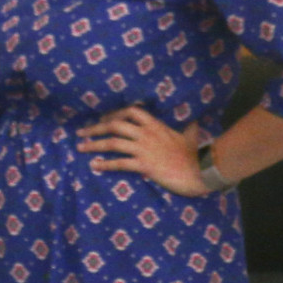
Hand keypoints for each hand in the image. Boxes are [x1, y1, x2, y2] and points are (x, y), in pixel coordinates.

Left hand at [82, 105, 211, 193]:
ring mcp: (144, 149)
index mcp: (156, 125)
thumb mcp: (191, 136)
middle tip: (82, 132)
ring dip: (94, 145)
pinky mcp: (144, 166)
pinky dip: (105, 164)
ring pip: (113, 143)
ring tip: (81, 147)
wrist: (201, 170)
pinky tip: (94, 165)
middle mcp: (146, 134)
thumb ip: (189, 127)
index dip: (114, 113)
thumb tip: (194, 122)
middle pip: (115, 125)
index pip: (130, 111)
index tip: (103, 119)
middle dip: (96, 128)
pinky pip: (120, 163)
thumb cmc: (196, 154)